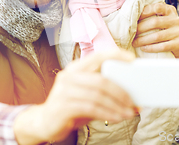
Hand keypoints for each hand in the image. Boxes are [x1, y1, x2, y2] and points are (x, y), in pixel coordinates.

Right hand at [13, 50, 136, 144]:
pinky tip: (116, 118)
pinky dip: (108, 113)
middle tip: (134, 102)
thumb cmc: (71, 107)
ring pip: (98, 95)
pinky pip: (91, 108)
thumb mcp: (87, 95)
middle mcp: (69, 76)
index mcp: (76, 68)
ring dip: (117, 106)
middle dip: (122, 92)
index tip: (132, 60)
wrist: (44, 122)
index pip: (98, 56)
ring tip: (129, 113)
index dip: (116, 55)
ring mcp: (64, 91)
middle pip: (101, 80)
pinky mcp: (63, 106)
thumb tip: (131, 95)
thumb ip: (103, 91)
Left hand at [132, 2, 178, 57]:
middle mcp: (175, 20)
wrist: (178, 43)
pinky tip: (143, 48)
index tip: (134, 18)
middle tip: (131, 33)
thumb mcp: (161, 18)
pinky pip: (163, 46)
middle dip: (141, 28)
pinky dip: (151, 48)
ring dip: (143, 40)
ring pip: (158, 36)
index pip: (157, 7)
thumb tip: (131, 15)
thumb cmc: (164, 29)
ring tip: (135, 43)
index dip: (144, 12)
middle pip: (155, 22)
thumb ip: (151, 14)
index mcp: (170, 10)